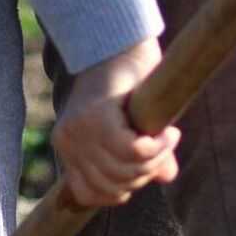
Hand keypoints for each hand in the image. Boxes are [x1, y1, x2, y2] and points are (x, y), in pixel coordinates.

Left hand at [52, 36, 180, 206]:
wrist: (122, 41)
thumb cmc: (130, 83)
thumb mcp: (134, 125)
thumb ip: (144, 156)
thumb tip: (167, 177)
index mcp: (68, 149)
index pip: (89, 195)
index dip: (120, 192)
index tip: (143, 170)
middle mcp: (67, 142)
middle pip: (110, 185)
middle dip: (143, 175)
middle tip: (163, 152)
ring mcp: (79, 130)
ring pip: (122, 170)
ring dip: (154, 161)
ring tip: (168, 140)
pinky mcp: (97, 117)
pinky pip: (132, 151)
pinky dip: (157, 148)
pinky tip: (169, 135)